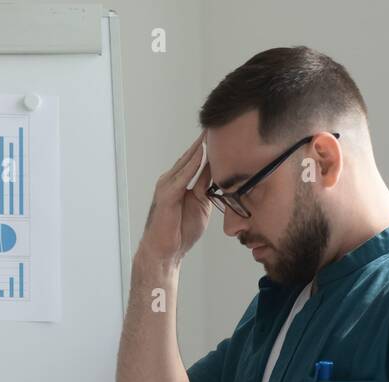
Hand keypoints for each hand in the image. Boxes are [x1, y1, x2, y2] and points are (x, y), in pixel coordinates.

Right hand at [137, 132, 212, 267]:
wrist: (164, 253)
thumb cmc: (180, 232)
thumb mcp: (201, 204)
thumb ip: (206, 186)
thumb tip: (219, 171)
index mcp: (179, 182)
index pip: (196, 159)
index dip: (208, 146)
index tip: (224, 130)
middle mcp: (171, 180)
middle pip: (191, 156)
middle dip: (204, 140)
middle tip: (218, 121)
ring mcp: (166, 186)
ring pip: (186, 163)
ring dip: (199, 147)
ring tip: (211, 131)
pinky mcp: (166, 196)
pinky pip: (181, 177)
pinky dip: (192, 165)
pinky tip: (202, 154)